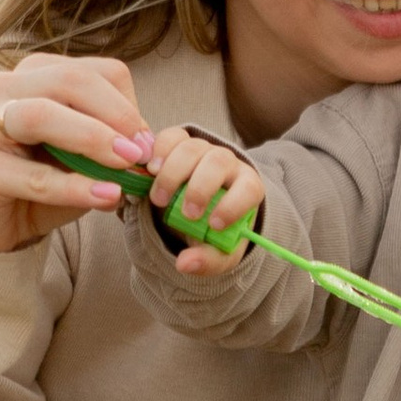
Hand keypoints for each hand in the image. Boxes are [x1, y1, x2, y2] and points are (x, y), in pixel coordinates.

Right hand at [0, 53, 151, 254]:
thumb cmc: (43, 178)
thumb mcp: (83, 155)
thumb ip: (112, 142)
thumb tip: (148, 146)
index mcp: (34, 73)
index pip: (91, 71)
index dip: (126, 104)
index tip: (146, 141)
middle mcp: (4, 87)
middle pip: (68, 81)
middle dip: (114, 114)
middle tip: (140, 151)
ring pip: (41, 115)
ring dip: (92, 139)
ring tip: (127, 164)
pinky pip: (34, 176)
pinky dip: (75, 187)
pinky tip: (106, 196)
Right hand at [142, 126, 264, 271]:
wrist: (197, 214)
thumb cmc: (211, 234)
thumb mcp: (216, 254)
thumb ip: (206, 261)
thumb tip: (184, 264)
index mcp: (247, 188)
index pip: (249, 187)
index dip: (233, 204)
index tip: (213, 225)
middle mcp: (228, 164)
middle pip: (218, 162)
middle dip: (200, 188)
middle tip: (186, 214)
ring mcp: (204, 149)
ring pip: (192, 147)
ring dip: (173, 173)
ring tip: (159, 200)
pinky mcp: (181, 142)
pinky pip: (172, 136)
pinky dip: (159, 150)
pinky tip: (150, 171)